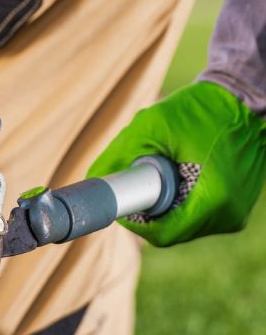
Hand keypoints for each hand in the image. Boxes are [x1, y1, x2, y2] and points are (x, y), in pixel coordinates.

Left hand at [87, 81, 265, 246]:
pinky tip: (180, 177)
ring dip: (165, 207)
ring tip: (164, 174)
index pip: (163, 233)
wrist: (241, 102)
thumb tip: (92, 180)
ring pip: (185, 226)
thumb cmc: (199, 110)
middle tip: (138, 184)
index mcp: (214, 200)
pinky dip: (182, 202)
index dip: (135, 222)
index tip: (122, 201)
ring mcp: (235, 214)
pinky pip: (199, 216)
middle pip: (172, 232)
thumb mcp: (150, 126)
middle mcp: (229, 215)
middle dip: (148, 212)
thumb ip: (118, 155)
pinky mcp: (237, 208)